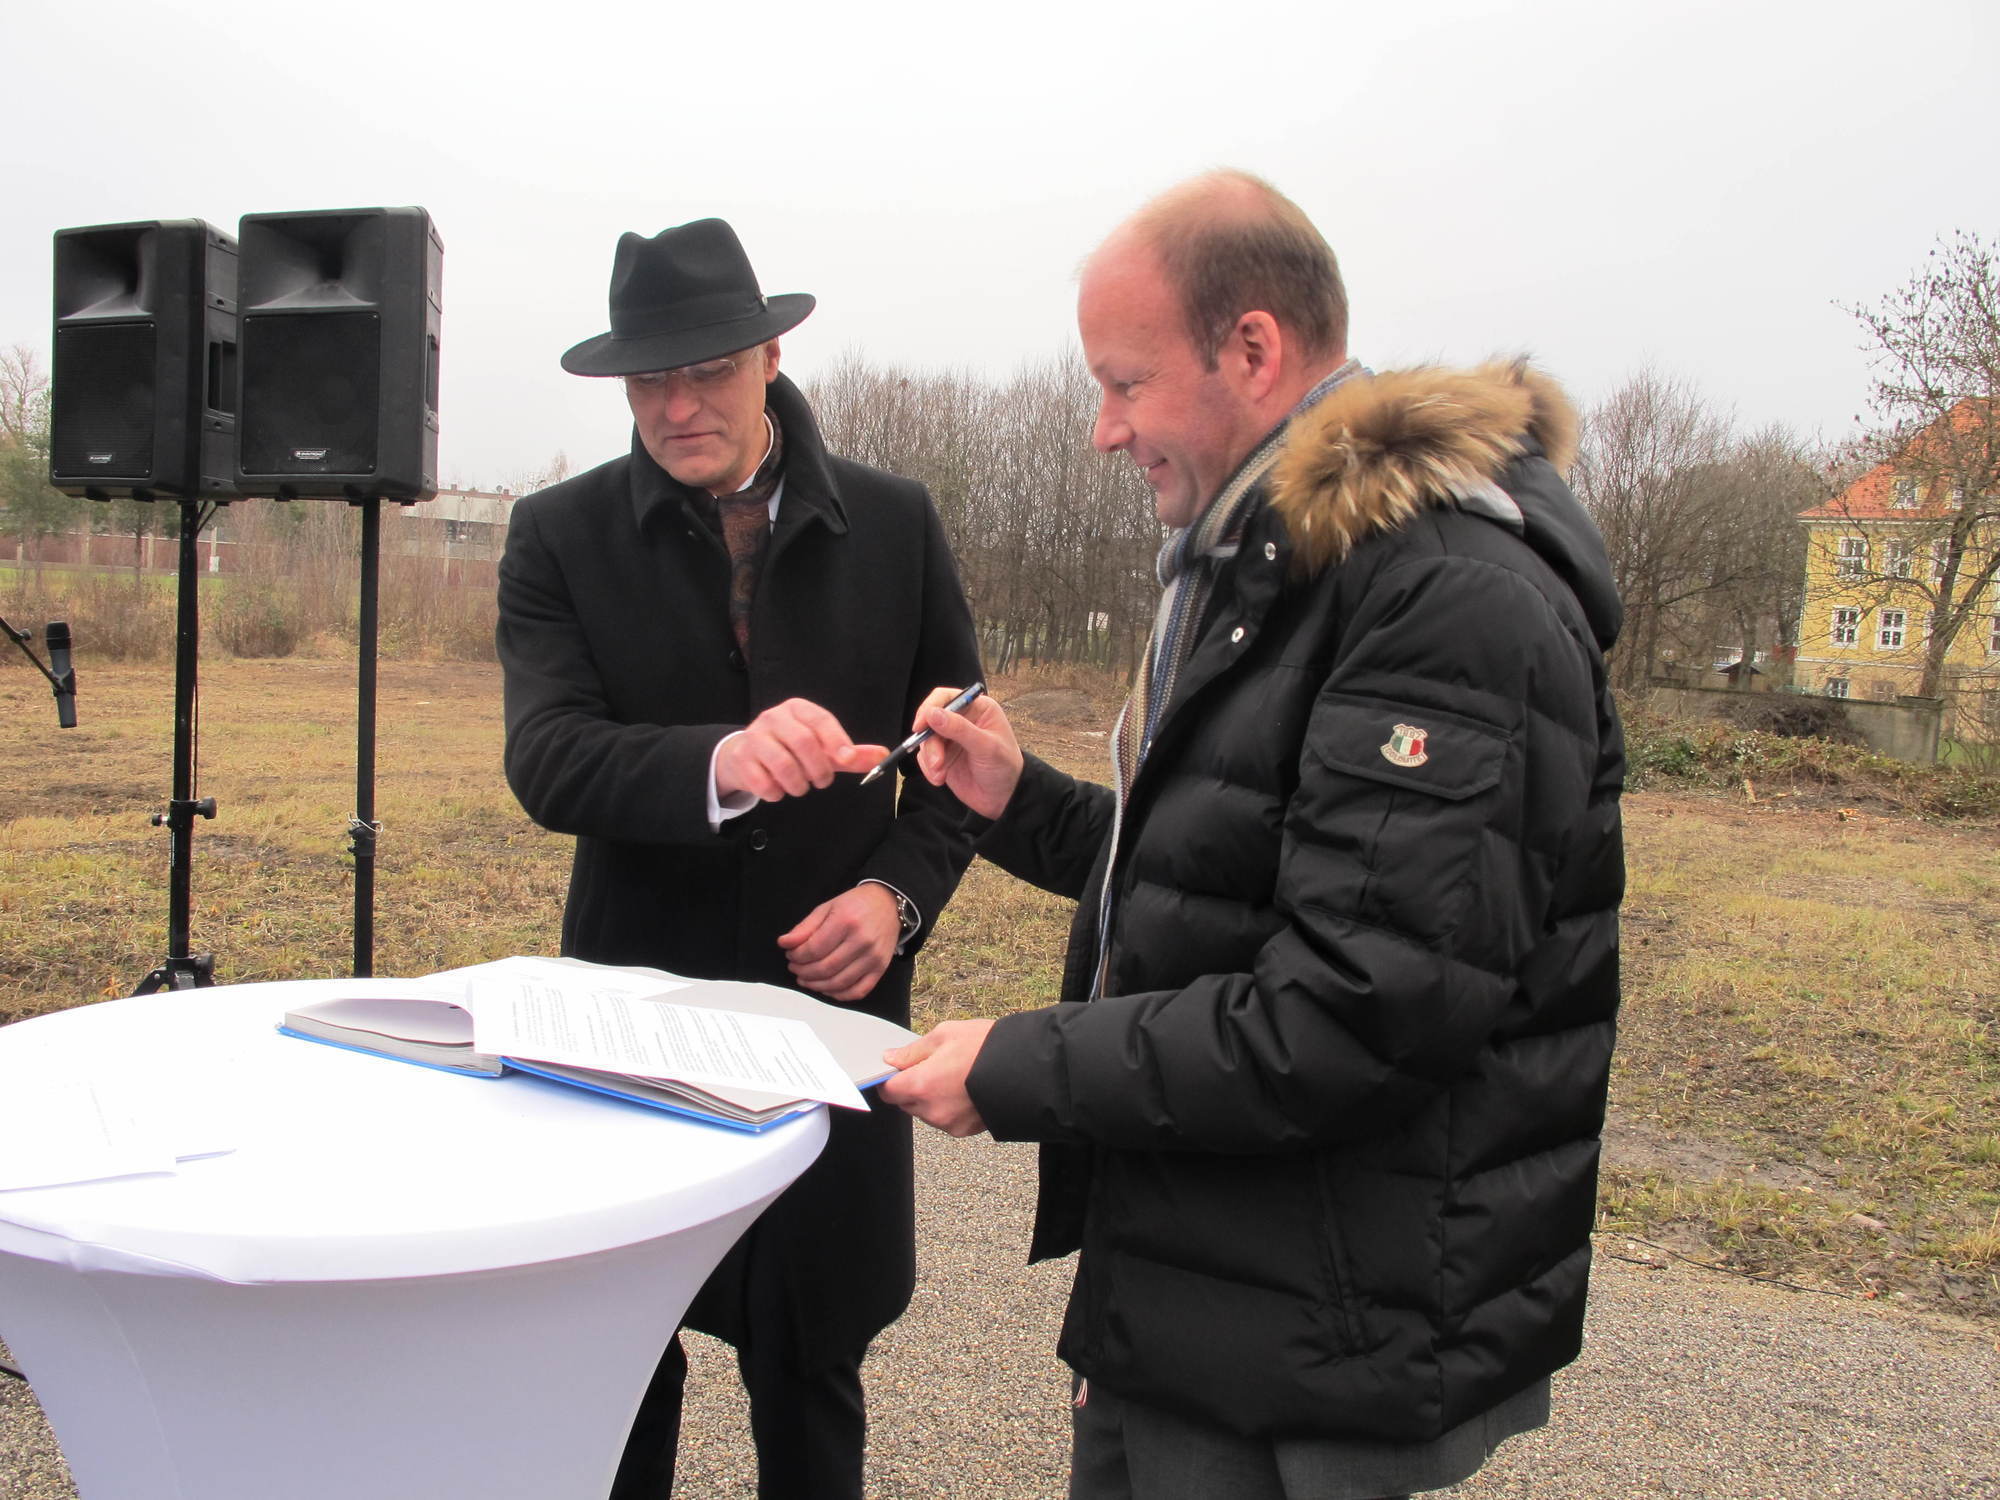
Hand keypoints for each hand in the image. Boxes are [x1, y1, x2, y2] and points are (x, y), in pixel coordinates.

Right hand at [715, 698, 887, 801]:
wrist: (744, 754)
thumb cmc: (790, 749)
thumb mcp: (821, 748)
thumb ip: (850, 753)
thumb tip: (882, 755)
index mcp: (798, 709)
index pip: (820, 720)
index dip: (836, 740)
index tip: (846, 760)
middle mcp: (774, 717)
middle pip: (803, 742)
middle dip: (818, 769)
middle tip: (823, 781)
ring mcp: (754, 736)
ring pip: (783, 764)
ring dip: (798, 784)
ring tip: (800, 787)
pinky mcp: (741, 758)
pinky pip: (763, 782)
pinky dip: (776, 792)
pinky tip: (779, 790)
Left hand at [777, 883, 900, 1001]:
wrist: (888, 904)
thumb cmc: (856, 904)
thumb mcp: (827, 907)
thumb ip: (805, 927)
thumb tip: (785, 943)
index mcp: (846, 921)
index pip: (814, 949)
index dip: (797, 956)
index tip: (790, 954)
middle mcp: (862, 940)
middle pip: (825, 968)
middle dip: (803, 972)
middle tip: (795, 967)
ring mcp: (873, 957)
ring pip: (839, 983)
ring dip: (817, 985)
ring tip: (806, 979)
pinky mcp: (881, 968)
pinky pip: (858, 991)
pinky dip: (839, 994)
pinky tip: (827, 988)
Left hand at [878, 1019, 994, 1135]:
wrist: (1025, 1068)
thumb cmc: (987, 1047)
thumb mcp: (944, 1035)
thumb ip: (913, 1051)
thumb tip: (891, 1059)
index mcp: (921, 1085)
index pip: (887, 1091)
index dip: (890, 1078)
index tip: (899, 1069)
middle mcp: (931, 1110)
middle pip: (905, 1103)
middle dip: (913, 1086)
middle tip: (935, 1066)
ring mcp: (948, 1123)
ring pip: (925, 1112)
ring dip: (931, 1098)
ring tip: (955, 1076)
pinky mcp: (964, 1130)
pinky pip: (945, 1119)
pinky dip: (949, 1107)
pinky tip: (965, 1090)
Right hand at [911, 686, 1022, 820]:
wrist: (1004, 798)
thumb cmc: (1004, 768)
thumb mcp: (986, 747)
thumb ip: (959, 729)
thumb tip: (932, 714)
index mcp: (977, 708)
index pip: (946, 698)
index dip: (929, 708)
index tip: (920, 726)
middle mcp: (962, 720)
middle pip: (931, 720)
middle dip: (930, 743)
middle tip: (937, 762)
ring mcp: (950, 739)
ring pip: (926, 740)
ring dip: (930, 758)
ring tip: (940, 775)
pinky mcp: (943, 756)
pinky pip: (924, 757)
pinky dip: (928, 769)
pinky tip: (940, 779)